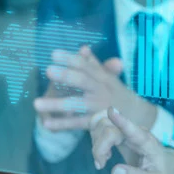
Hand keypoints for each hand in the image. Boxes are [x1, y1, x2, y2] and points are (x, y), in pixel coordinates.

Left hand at [34, 46, 156, 130]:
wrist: (137, 117)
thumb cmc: (116, 94)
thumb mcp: (108, 78)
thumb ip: (94, 64)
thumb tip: (83, 48)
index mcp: (103, 77)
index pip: (86, 66)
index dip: (70, 59)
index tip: (53, 54)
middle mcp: (101, 90)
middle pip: (83, 81)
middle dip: (66, 75)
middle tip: (48, 70)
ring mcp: (98, 107)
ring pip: (77, 104)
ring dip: (57, 104)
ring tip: (36, 103)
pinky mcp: (96, 123)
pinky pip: (77, 124)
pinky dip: (62, 125)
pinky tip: (46, 124)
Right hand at [91, 107, 173, 173]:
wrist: (167, 166)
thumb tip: (114, 171)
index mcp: (147, 143)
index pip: (133, 130)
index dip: (122, 120)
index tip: (111, 111)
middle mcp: (135, 131)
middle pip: (110, 128)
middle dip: (99, 146)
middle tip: (100, 165)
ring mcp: (126, 129)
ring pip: (102, 125)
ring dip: (96, 142)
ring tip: (103, 160)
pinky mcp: (119, 130)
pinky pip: (100, 126)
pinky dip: (95, 138)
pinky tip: (103, 153)